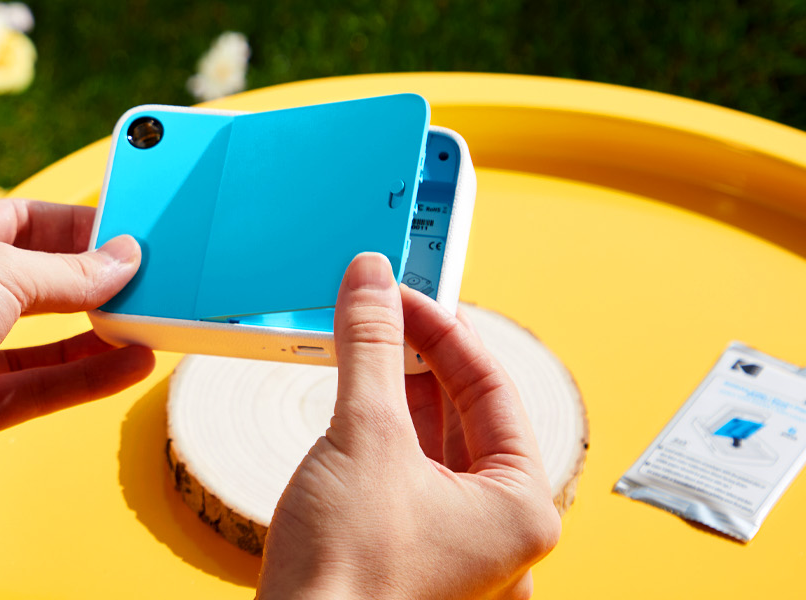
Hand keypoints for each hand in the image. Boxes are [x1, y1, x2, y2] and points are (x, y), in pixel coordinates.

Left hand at [0, 198, 155, 482]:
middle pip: (35, 285)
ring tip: (153, 325)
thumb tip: (122, 260)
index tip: (128, 233)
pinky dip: (83, 378)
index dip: (76, 228)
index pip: (22, 223)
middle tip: (150, 281)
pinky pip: (37, 390)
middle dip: (91, 284)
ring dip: (96, 335)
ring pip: (41, 344)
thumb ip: (66, 274)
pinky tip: (128, 365)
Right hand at [257, 253, 560, 598]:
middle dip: (421, 361)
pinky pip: (412, 483)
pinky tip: (354, 410)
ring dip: (400, 397)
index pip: (492, 390)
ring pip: (437, 451)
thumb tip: (372, 281)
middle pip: (468, 419)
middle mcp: (501, 537)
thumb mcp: (363, 436)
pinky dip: (385, 441)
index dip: (443, 330)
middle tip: (380, 313)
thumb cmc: (348, 576)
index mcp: (522, 511)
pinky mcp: (414, 561)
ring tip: (364, 350)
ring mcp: (458, 554)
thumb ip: (371, 348)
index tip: (398, 293)